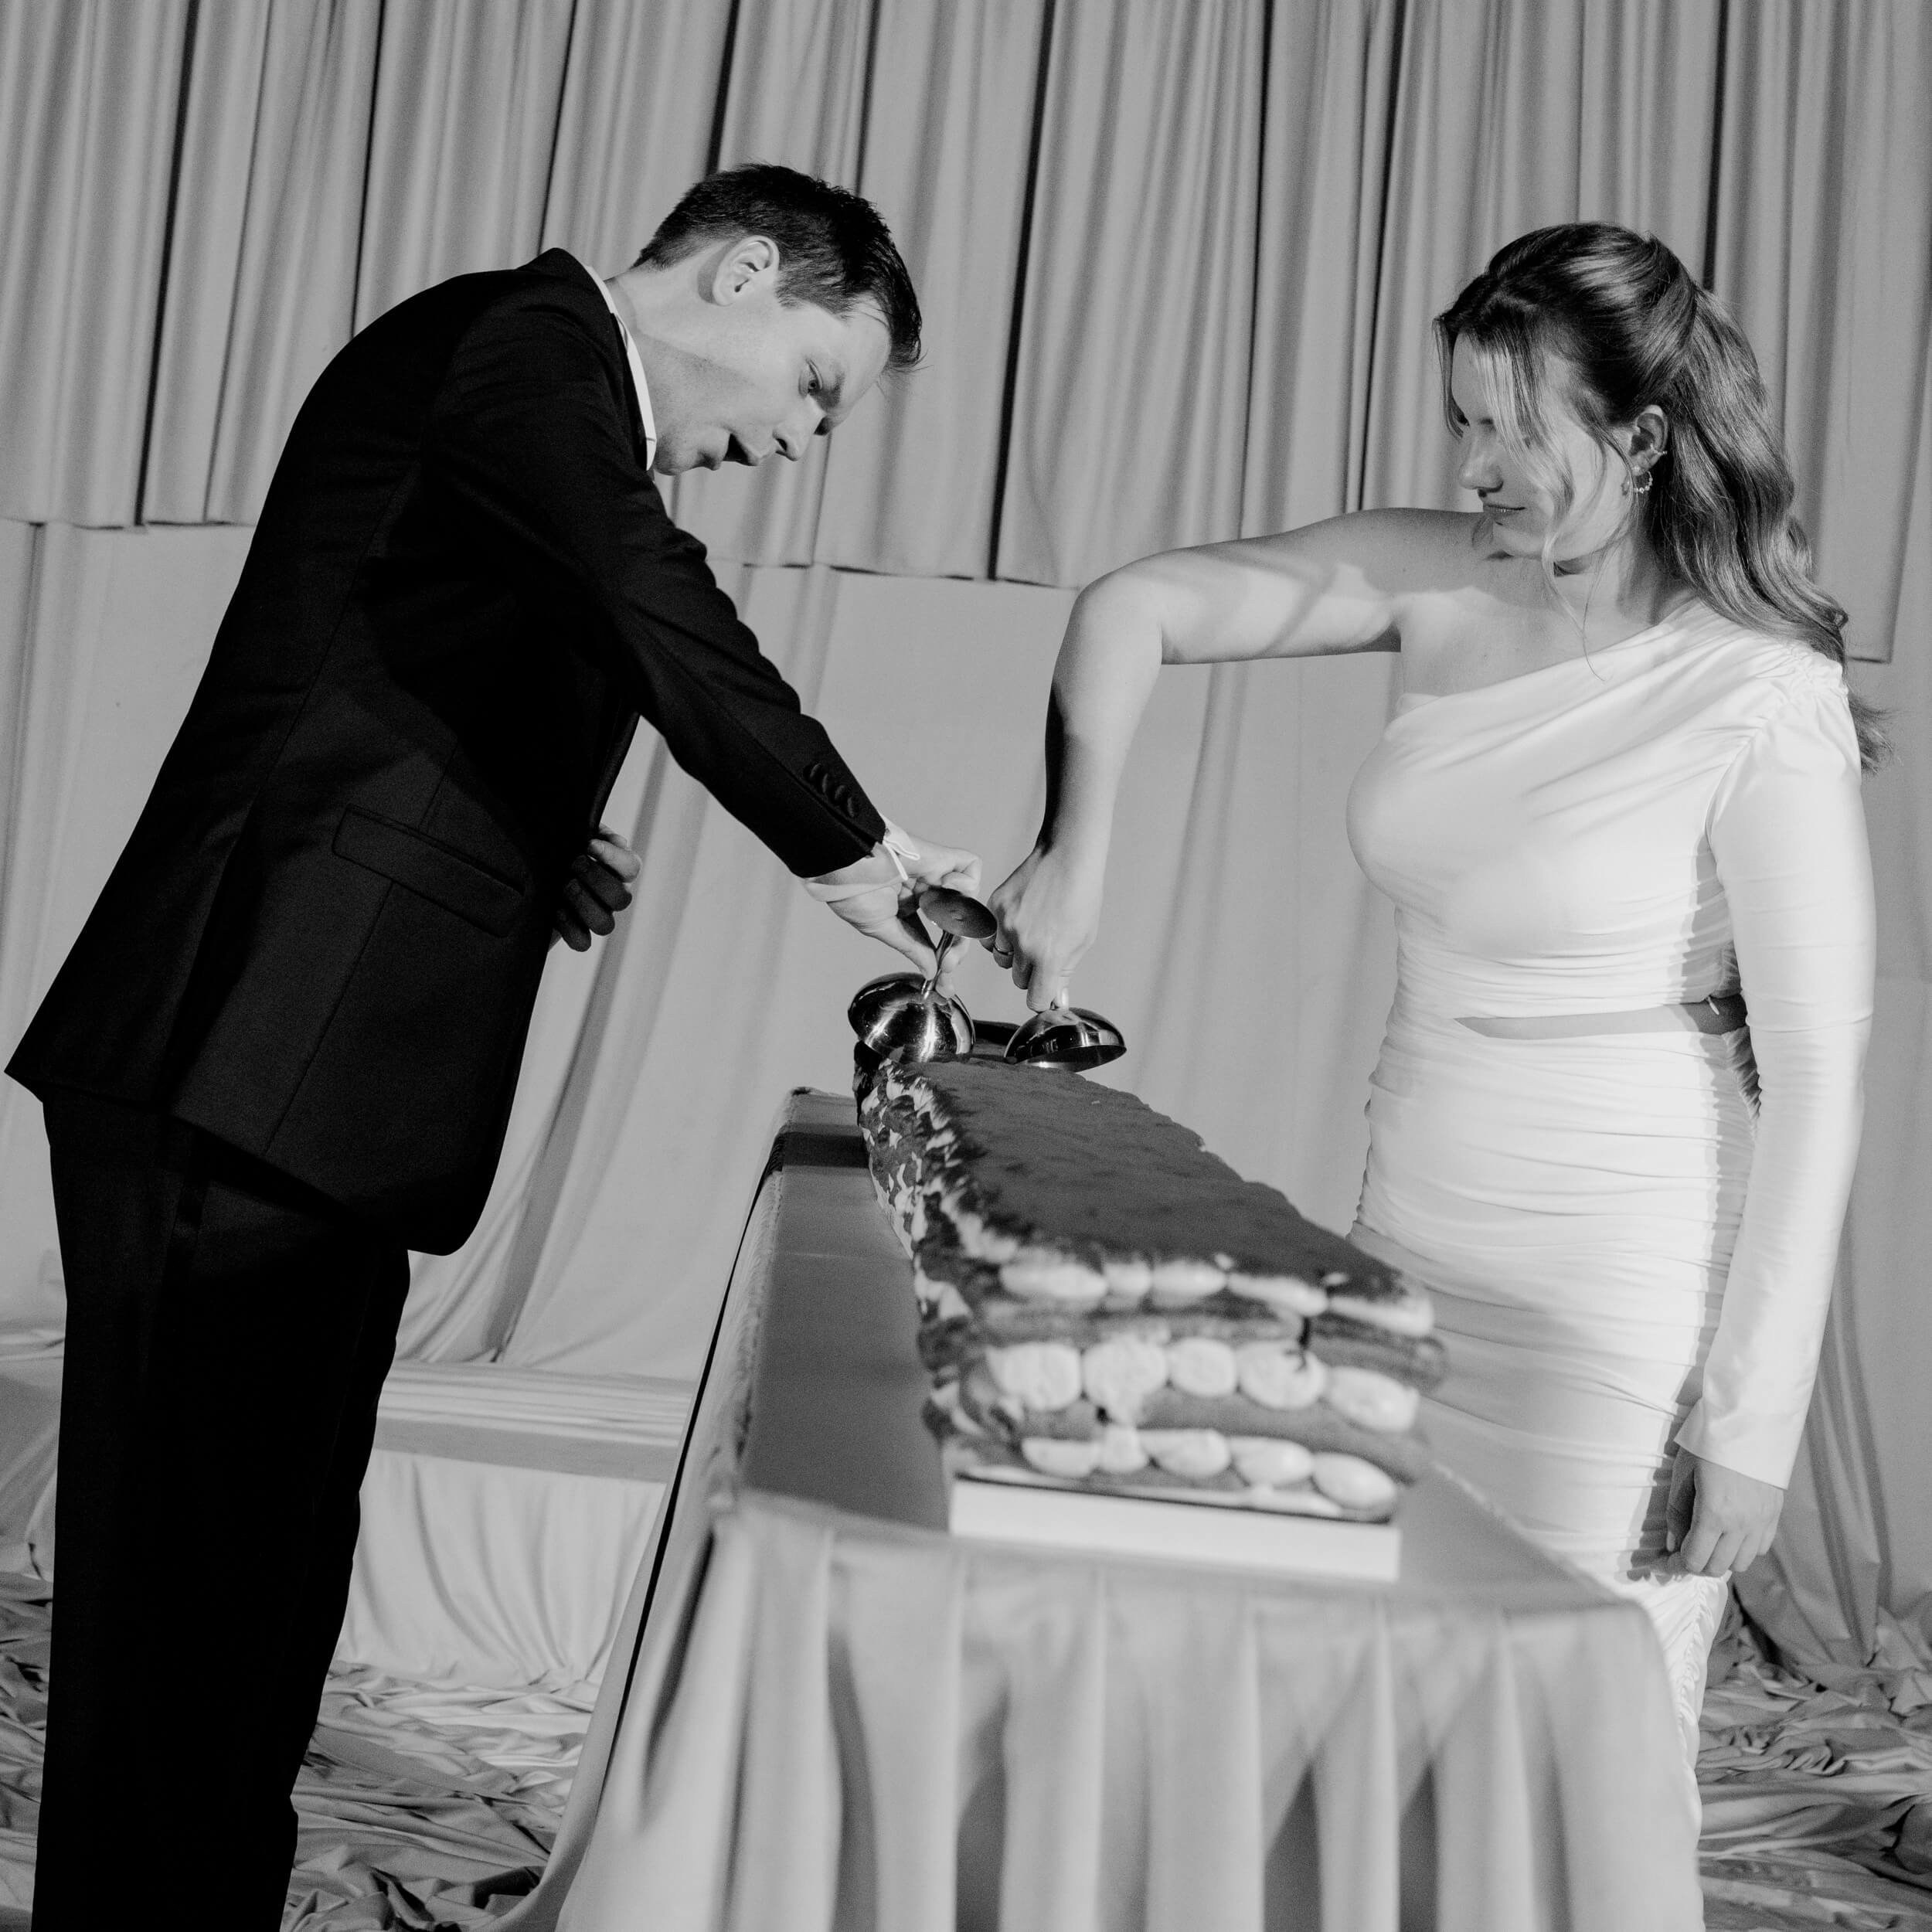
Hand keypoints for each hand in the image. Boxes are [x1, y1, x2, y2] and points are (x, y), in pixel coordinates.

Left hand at [553, 825, 640, 950]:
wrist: (529, 870)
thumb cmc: (556, 847)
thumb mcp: (570, 831)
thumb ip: (589, 828)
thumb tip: (611, 840)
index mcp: (616, 869)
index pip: (631, 867)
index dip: (613, 857)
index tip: (588, 843)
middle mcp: (612, 895)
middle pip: (622, 899)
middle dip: (597, 880)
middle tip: (574, 864)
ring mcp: (596, 916)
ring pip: (606, 925)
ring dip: (584, 905)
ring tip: (564, 887)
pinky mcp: (577, 933)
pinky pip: (583, 943)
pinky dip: (569, 928)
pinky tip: (555, 909)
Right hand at [807, 827, 981, 987]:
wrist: (849, 864)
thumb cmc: (853, 891)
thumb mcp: (883, 929)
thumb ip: (912, 948)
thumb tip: (931, 971)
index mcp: (908, 907)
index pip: (937, 937)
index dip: (945, 959)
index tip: (944, 981)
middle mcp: (926, 892)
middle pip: (958, 924)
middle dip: (958, 948)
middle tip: (948, 964)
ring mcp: (935, 875)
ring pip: (969, 900)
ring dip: (961, 919)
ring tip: (942, 923)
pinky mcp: (943, 858)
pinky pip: (971, 868)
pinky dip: (966, 882)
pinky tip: (944, 886)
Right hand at [988, 845, 1103, 1010]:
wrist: (1067, 857)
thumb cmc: (1082, 896)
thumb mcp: (1083, 940)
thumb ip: (1065, 972)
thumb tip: (1057, 999)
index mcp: (1049, 956)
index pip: (1036, 999)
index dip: (1042, 998)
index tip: (1046, 991)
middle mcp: (1023, 944)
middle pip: (1018, 979)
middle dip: (1030, 972)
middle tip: (1044, 950)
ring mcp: (1005, 924)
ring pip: (1001, 958)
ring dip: (1013, 953)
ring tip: (1032, 931)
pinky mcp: (995, 907)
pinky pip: (990, 935)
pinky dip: (1001, 934)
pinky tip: (1018, 920)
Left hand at [1663, 1447, 1783, 1576]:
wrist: (1748, 1425)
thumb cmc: (1707, 1445)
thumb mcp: (1682, 1475)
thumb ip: (1677, 1514)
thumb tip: (1674, 1545)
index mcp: (1714, 1514)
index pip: (1695, 1559)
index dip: (1677, 1566)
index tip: (1666, 1563)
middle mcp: (1741, 1525)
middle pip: (1718, 1567)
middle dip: (1697, 1564)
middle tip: (1684, 1552)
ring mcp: (1761, 1522)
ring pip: (1741, 1563)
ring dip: (1721, 1559)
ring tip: (1708, 1542)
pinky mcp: (1774, 1515)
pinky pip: (1759, 1548)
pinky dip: (1743, 1549)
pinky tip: (1731, 1534)